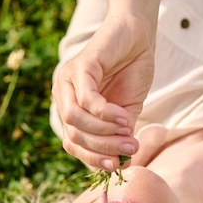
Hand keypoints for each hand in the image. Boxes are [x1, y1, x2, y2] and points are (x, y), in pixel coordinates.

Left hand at [53, 14, 154, 170]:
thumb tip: (121, 166)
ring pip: (75, 120)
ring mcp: (69, 80)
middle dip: (103, 148)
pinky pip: (87, 99)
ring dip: (104, 133)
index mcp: (71, 109)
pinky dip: (105, 114)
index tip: (116, 166)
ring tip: (129, 133)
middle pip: (73, 135)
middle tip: (130, 149)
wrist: (138, 36)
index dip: (93, 159)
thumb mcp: (126, 114)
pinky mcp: (82, 66)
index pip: (72, 144)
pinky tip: (123, 118)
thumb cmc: (131, 73)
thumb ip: (119, 137)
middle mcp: (64, 96)